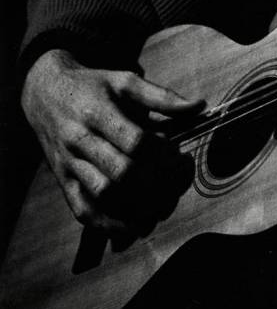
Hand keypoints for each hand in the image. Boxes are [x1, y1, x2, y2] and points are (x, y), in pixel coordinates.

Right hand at [22, 48, 203, 231]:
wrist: (44, 92)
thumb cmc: (92, 86)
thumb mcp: (125, 81)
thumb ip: (162, 96)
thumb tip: (199, 106)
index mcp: (98, 112)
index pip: (134, 141)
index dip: (162, 153)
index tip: (177, 154)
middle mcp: (80, 140)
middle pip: (121, 172)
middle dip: (156, 183)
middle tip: (175, 183)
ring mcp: (69, 163)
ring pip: (103, 194)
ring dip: (136, 208)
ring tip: (161, 208)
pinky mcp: (63, 180)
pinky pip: (81, 209)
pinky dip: (107, 224)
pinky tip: (131, 228)